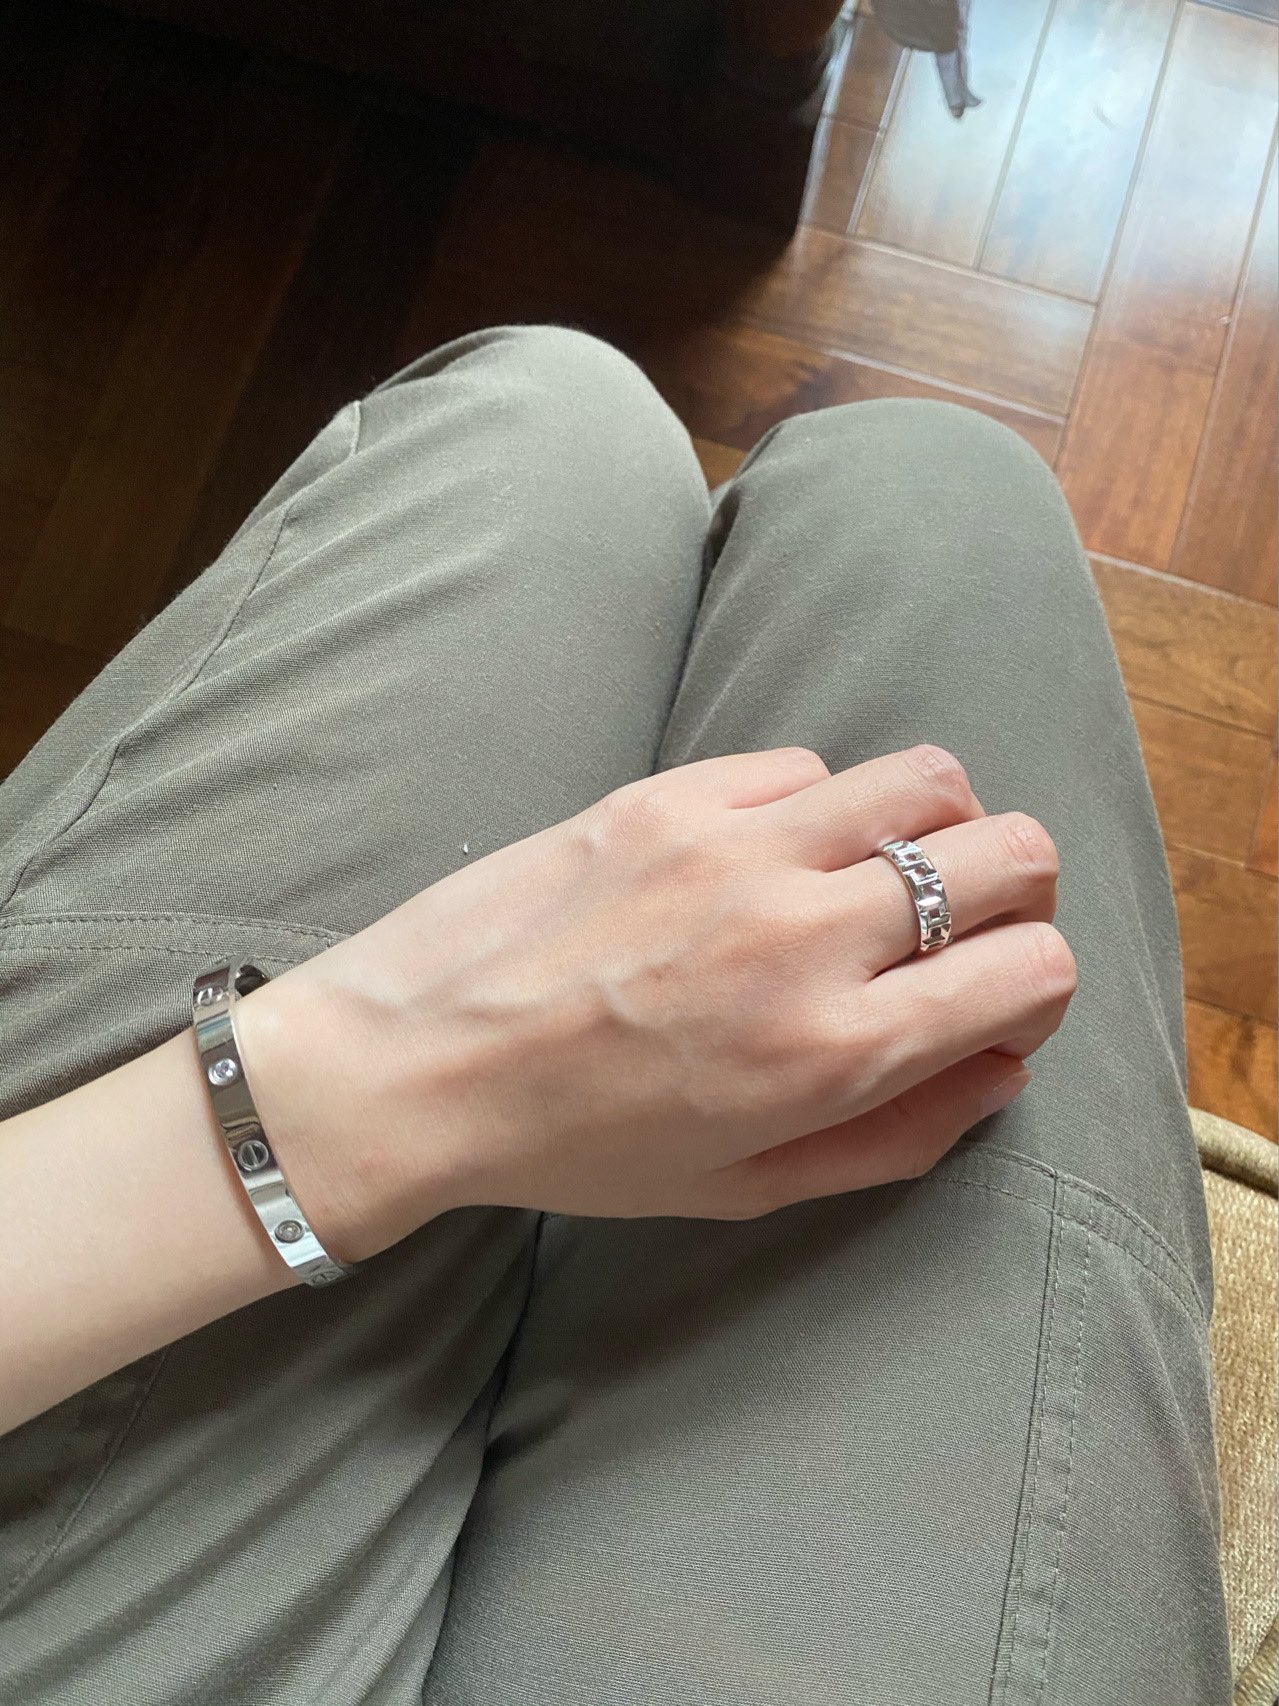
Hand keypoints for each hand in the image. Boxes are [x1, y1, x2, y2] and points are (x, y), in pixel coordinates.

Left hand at [238, 745, 1075, 1257]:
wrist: (414, 1064)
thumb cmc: (577, 1148)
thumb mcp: (745, 1190)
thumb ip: (898, 1136)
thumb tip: (1000, 1068)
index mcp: (831, 1051)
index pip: (1033, 968)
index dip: (1034, 985)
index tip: (988, 1000)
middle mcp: (804, 934)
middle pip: (1012, 853)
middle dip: (1016, 894)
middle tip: (956, 929)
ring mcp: (736, 847)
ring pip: (926, 779)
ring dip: (933, 828)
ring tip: (875, 873)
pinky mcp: (670, 794)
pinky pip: (802, 765)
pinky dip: (813, 806)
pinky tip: (762, 854)